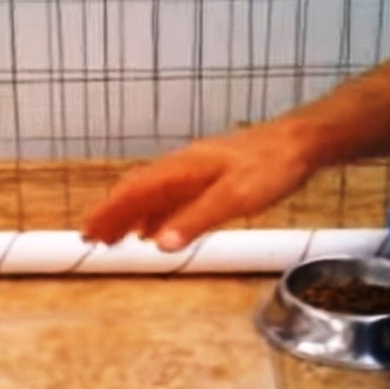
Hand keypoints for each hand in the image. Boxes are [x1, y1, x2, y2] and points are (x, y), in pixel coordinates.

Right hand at [81, 120, 320, 251]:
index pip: (136, 192)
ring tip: (115, 239)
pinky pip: (172, 197)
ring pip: (153, 194)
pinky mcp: (210, 177)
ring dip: (131, 216)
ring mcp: (196, 171)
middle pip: (137, 191)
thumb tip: (159, 244)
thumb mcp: (234, 198)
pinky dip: (156, 214)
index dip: (110, 212)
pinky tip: (155, 230)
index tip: (89, 232)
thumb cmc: (270, 168)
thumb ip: (195, 220)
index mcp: (183, 170)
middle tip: (93, 239)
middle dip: (113, 214)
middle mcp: (183, 168)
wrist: (300, 144)